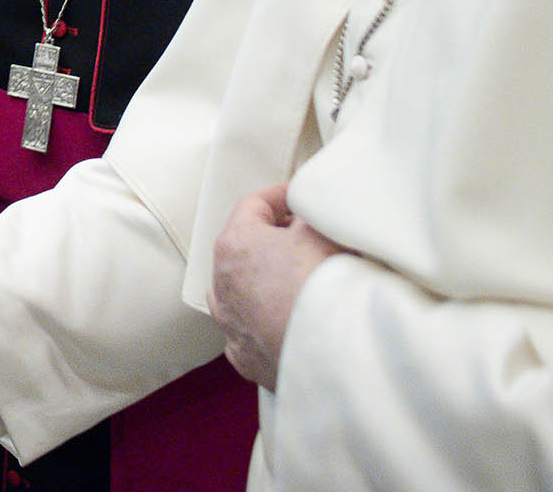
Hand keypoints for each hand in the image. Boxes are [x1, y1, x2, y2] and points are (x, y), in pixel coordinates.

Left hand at [206, 183, 343, 389]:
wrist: (330, 355)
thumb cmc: (320, 288)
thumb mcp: (320, 231)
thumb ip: (310, 214)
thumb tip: (310, 212)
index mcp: (234, 244)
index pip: (253, 204)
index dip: (281, 195)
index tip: (299, 196)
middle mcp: (222, 284)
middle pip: (246, 247)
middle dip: (275, 237)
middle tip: (307, 234)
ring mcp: (230, 324)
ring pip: (241, 290)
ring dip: (265, 280)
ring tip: (298, 277)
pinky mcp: (246, 357)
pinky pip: (251, 329)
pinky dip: (266, 320)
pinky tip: (288, 319)